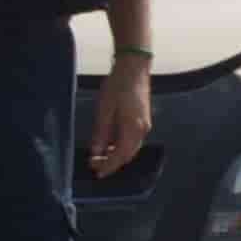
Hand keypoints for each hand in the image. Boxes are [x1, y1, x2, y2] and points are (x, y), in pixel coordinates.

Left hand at [87, 51, 152, 175]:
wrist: (133, 68)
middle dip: (112, 163)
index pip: (120, 155)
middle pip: (128, 155)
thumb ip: (101, 134)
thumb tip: (96, 153)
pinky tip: (110, 145)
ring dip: (117, 155)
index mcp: (133, 128)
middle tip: (95, 165)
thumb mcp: (104, 110)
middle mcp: (142, 130)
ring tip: (100, 157)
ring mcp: (145, 125)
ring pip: (131, 149)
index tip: (96, 172)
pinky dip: (122, 147)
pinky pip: (133, 140)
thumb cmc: (117, 86)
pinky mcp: (143, 121)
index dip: (108, 166)